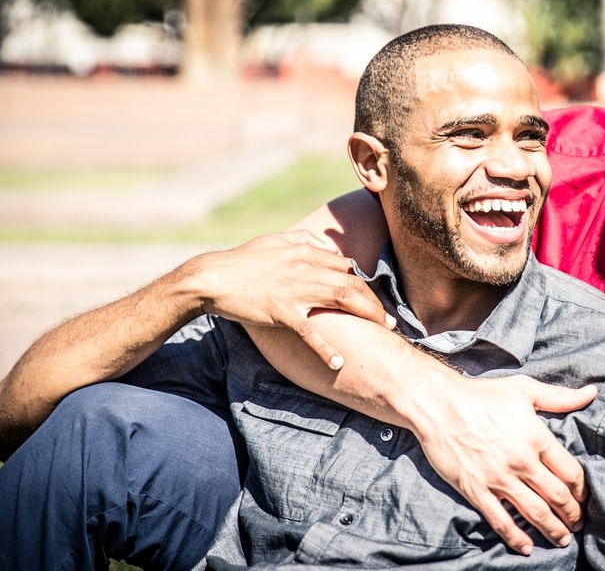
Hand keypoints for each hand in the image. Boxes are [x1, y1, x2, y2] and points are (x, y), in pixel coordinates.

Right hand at [187, 231, 394, 367]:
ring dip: (369, 316)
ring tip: (385, 330)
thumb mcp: (276, 241)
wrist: (212, 277)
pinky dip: (325, 348)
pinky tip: (338, 362)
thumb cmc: (244, 260)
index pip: (346, 267)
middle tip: (391, 320)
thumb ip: (304, 241)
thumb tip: (326, 246)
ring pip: (343, 300)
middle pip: (353, 284)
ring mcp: (296, 290)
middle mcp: (306, 268)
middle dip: (376, 302)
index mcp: (306, 252)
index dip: (365, 283)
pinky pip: (309, 331)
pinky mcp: (281, 311)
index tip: (375, 298)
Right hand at [408, 373, 596, 554]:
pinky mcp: (476, 490)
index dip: (582, 490)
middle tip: (578, 523)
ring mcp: (498, 478)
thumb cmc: (482, 394)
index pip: (571, 472)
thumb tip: (591, 393)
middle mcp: (521, 461)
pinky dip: (516, 538)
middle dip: (572, 514)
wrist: (438, 404)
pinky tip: (527, 547)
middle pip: (557, 496)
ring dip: (553, 530)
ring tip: (563, 539)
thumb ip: (560, 397)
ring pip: (534, 513)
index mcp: (537, 437)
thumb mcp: (524, 390)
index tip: (584, 497)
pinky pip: (500, 521)